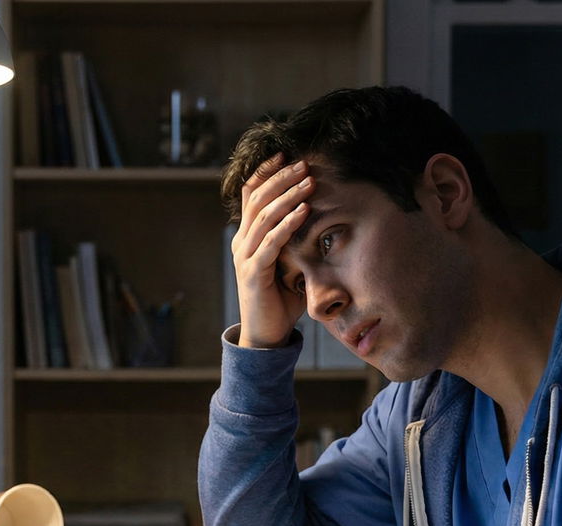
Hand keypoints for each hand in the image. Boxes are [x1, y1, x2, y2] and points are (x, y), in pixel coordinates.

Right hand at [231, 156, 313, 348]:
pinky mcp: (253, 273)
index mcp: (247, 237)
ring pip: (263, 216)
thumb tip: (319, 217)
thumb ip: (295, 241)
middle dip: (281, 178)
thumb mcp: (289, 262)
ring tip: (308, 180)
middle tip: (303, 163)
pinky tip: (304, 210)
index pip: (250, 195)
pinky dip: (287, 224)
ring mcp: (245, 257)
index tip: (285, 154)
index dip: (265, 172)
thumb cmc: (281, 299)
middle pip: (256, 198)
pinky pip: (270, 243)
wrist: (266, 335)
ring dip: (287, 195)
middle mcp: (242, 242)